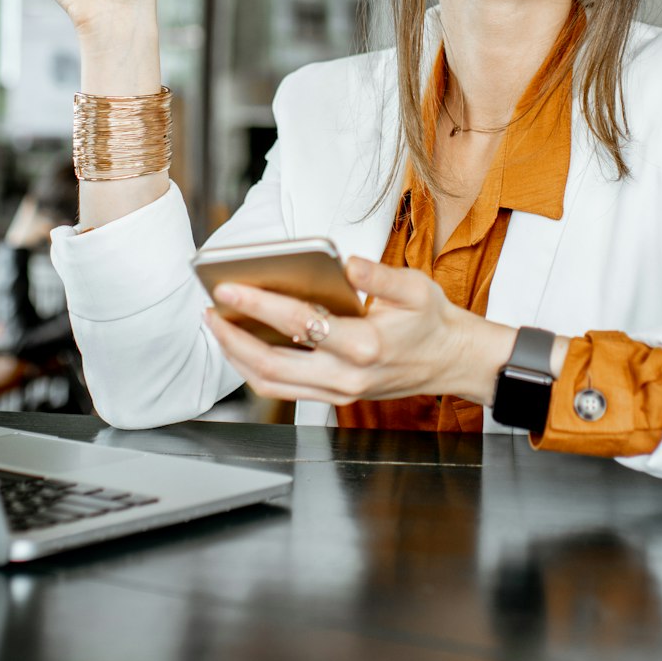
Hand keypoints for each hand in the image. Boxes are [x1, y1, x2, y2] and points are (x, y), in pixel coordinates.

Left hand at [201, 257, 513, 406]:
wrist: (452, 361)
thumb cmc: (432, 321)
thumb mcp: (415, 288)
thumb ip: (379, 276)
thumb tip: (347, 263)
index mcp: (364, 345)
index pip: (297, 324)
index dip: (257, 305)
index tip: (228, 288)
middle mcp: (346, 376)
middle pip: (271, 365)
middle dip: (232, 338)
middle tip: (209, 311)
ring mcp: (339, 393)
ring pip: (272, 384)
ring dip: (238, 357)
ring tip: (219, 327)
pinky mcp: (335, 398)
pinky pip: (284, 390)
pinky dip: (256, 369)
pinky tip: (244, 345)